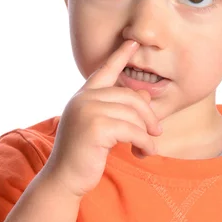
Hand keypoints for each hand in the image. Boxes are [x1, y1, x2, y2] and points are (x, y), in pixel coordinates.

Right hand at [43, 40, 161, 197]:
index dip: (120, 55)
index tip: (132, 41)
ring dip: (146, 134)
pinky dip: (144, 143)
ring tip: (146, 148)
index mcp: (83, 96)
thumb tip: (143, 91)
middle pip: (130, 96)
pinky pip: (133, 130)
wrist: (64, 179)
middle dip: (148, 115)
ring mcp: (88, 110)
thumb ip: (119, 109)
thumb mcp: (101, 128)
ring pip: (134, 115)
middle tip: (157, 132)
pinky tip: (144, 153)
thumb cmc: (83, 155)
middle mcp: (83, 98)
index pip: (105, 70)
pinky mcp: (96, 126)